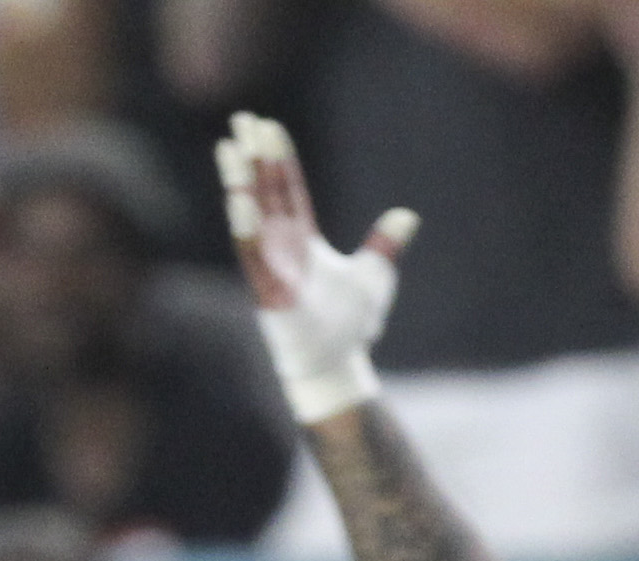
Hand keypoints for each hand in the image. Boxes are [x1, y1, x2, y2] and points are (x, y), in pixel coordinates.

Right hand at [216, 113, 413, 425]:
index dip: (280, 159)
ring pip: (252, 216)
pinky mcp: (268, 291)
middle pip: (265, 192)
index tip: (269, 126)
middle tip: (241, 118)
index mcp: (303, 241)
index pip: (289, 190)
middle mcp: (282, 248)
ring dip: (241, 182)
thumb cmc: (350, 326)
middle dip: (253, 156)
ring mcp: (272, 267)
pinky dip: (247, 228)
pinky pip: (254, 255)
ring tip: (231, 148)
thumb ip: (384, 244)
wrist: (337, 364)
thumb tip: (407, 216)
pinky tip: (240, 199)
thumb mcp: (374, 275)